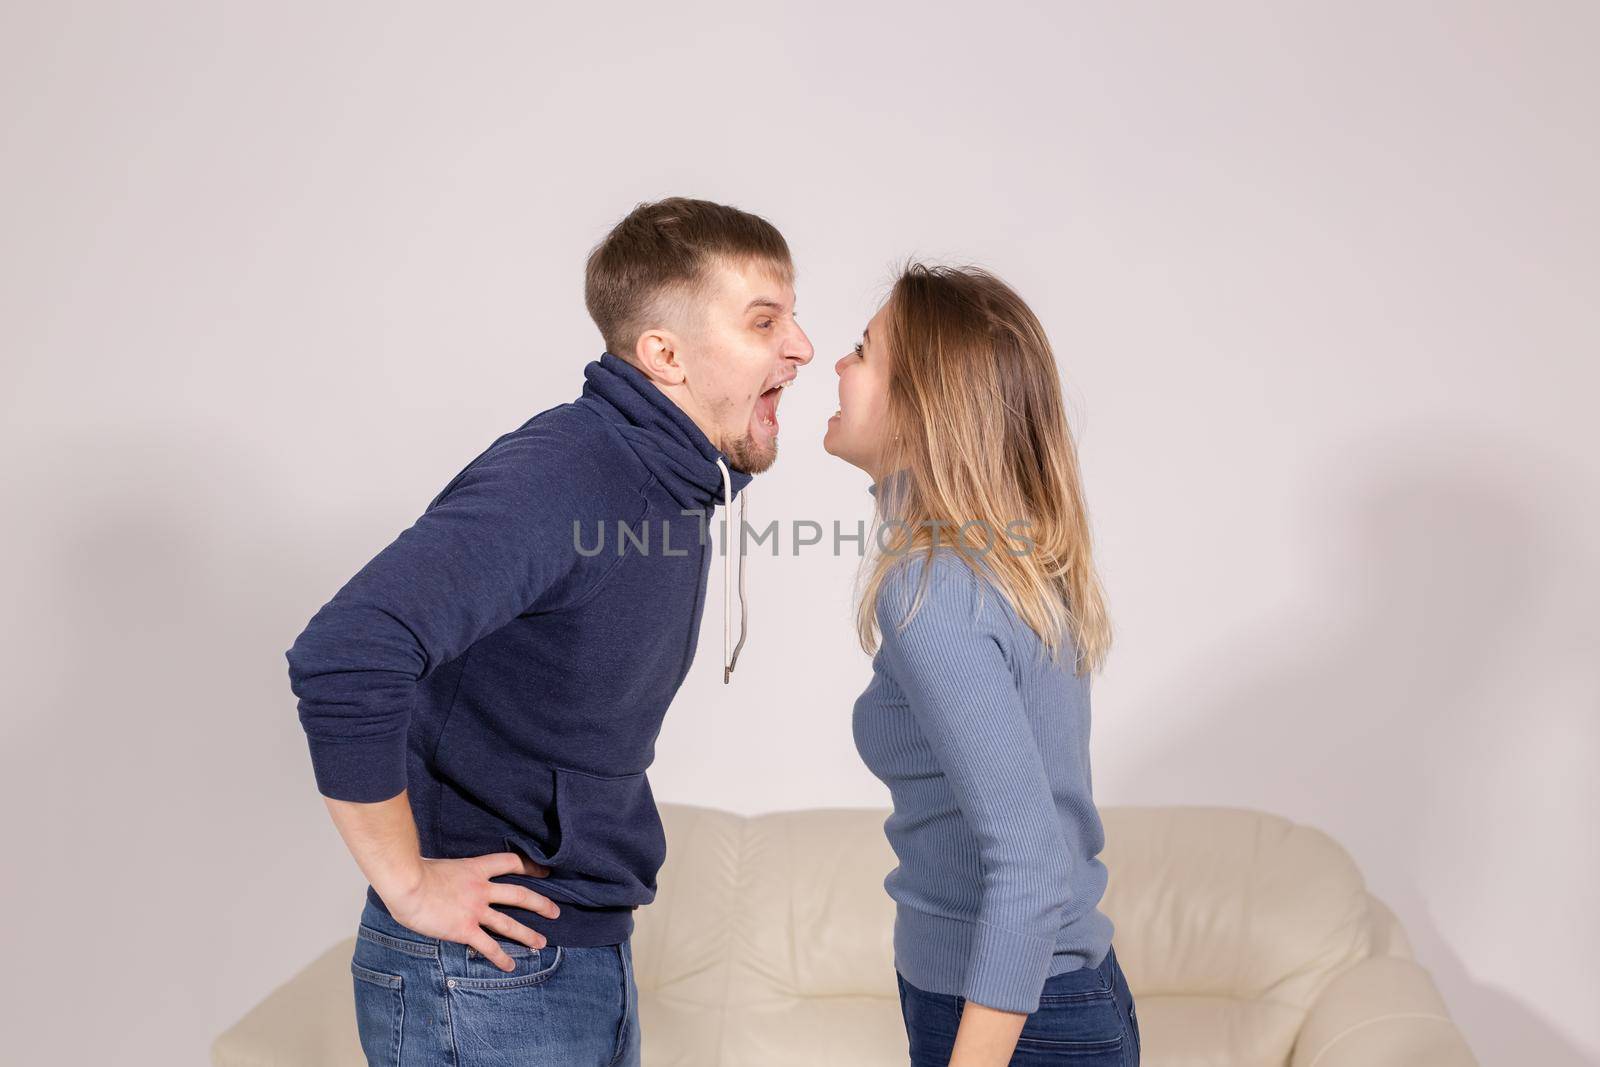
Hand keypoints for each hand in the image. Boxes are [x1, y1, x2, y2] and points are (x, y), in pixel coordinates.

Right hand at [381, 852, 560, 971]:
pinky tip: (510, 966)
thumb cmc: (413, 873)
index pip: (509, 862)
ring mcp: (475, 910)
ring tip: (542, 943)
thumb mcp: (438, 864)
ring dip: (527, 934)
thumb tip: (442, 874)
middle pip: (519, 895)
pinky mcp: (464, 929)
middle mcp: (481, 889)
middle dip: (540, 904)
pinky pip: (488, 946)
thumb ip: (449, 873)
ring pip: (509, 923)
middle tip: (555, 912)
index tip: (544, 872)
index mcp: (475, 868)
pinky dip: (501, 957)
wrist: (407, 884)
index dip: (529, 866)